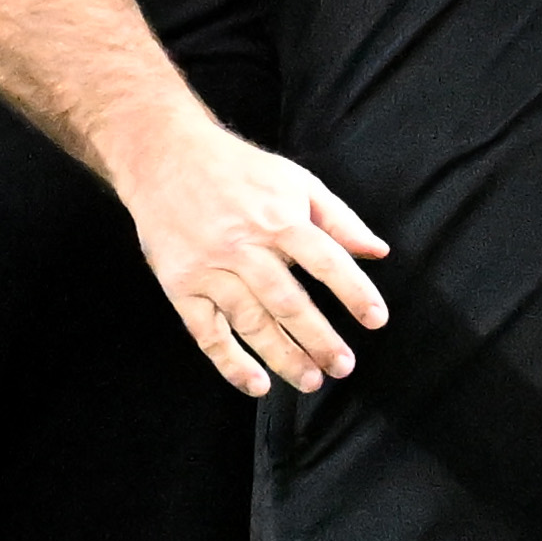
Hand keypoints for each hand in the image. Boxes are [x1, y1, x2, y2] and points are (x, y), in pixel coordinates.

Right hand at [113, 121, 388, 395]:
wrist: (163, 157)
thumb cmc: (236, 170)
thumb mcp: (295, 181)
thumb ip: (339, 219)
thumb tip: (378, 251)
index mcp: (278, 218)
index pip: (325, 261)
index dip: (354, 291)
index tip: (376, 319)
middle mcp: (244, 246)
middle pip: (288, 301)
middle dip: (319, 339)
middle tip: (343, 366)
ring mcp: (210, 269)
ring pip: (250, 322)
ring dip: (283, 356)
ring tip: (310, 380)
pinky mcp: (182, 286)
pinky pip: (207, 332)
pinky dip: (231, 362)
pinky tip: (256, 384)